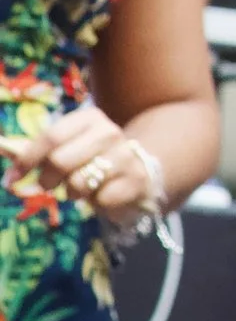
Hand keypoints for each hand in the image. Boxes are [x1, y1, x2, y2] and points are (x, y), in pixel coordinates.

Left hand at [4, 106, 149, 219]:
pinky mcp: (134, 179)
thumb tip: (1, 148)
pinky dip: (94, 202)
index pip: (51, 136)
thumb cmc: (90, 158)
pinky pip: (99, 199)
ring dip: (71, 193)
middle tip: (48, 186)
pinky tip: (102, 193)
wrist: (136, 170)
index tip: (12, 178)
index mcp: (89, 118)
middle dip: (46, 180)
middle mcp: (109, 132)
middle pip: (60, 161)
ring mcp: (125, 155)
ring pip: (78, 183)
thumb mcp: (66, 147)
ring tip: (78, 188)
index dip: (27, 159)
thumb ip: (35, 149)